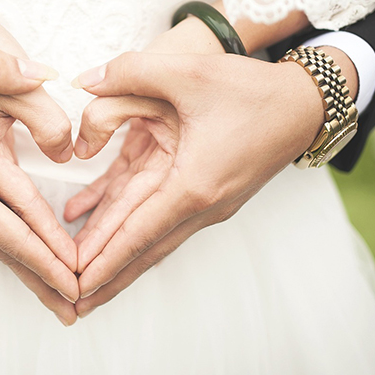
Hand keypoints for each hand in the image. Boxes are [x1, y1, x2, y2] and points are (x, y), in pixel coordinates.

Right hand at [0, 50, 79, 323]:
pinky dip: (11, 248)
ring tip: (58, 292)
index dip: (48, 257)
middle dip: (44, 279)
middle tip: (79, 308)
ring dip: (29, 268)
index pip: (13, 233)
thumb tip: (47, 72)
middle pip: (8, 252)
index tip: (77, 283)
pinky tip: (25, 253)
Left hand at [68, 50, 325, 316]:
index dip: (101, 260)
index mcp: (192, 184)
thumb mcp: (187, 71)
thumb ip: (129, 72)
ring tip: (86, 282)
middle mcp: (200, 205)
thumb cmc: (251, 90)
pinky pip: (160, 216)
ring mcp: (206, 204)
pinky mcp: (206, 194)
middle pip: (142, 249)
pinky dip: (130, 225)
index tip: (74, 287)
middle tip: (70, 302)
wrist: (304, 105)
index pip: (136, 233)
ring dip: (117, 259)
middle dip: (105, 276)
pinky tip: (97, 219)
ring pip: (151, 238)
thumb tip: (83, 81)